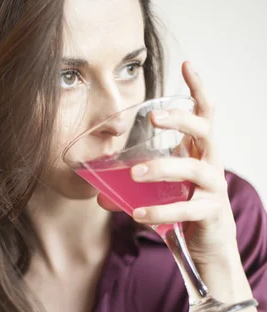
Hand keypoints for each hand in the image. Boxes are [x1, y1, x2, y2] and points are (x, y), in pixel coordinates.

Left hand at [97, 61, 238, 265]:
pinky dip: (160, 211)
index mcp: (199, 151)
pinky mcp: (210, 213)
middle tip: (153, 118)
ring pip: (194, 169)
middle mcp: (211, 164)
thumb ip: (133, 186)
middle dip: (181, 120)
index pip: (204, 114)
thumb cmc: (184, 208)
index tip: (186, 65)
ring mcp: (213, 188)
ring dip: (163, 168)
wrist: (208, 246)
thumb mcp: (161, 190)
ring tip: (134, 174)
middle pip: (205, 131)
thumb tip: (97, 191)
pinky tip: (137, 214)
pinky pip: (185, 209)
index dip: (197, 89)